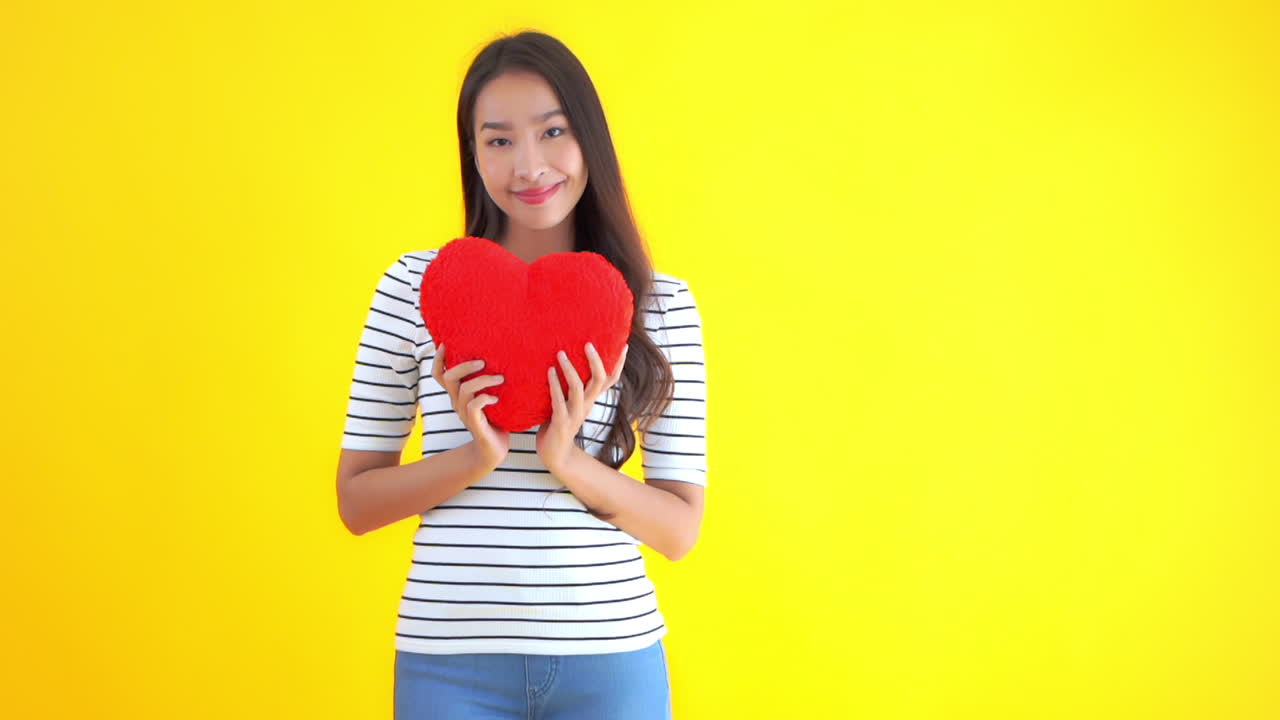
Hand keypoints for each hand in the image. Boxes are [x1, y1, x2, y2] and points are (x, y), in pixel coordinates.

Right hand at [431, 343, 510, 468]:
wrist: (493, 451)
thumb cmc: (493, 420)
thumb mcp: (488, 396)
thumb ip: (486, 381)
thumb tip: (498, 356)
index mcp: (457, 395)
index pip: (439, 374)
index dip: (439, 359)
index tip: (446, 343)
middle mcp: (457, 402)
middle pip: (449, 378)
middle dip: (464, 366)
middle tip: (483, 361)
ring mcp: (465, 414)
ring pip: (464, 390)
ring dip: (482, 381)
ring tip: (500, 378)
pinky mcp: (475, 424)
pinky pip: (474, 407)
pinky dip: (485, 398)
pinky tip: (496, 399)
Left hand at [536, 341, 627, 473]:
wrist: (556, 455)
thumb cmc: (560, 424)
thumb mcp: (570, 403)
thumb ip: (570, 387)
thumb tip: (564, 359)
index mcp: (591, 400)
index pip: (610, 380)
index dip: (619, 364)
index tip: (624, 345)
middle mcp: (587, 405)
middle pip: (599, 381)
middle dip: (595, 361)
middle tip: (588, 343)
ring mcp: (575, 414)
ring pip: (578, 389)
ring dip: (570, 370)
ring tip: (561, 353)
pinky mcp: (561, 423)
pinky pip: (559, 402)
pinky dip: (555, 385)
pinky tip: (550, 371)